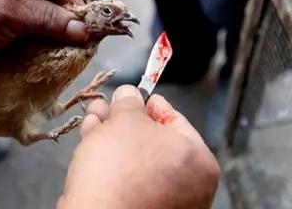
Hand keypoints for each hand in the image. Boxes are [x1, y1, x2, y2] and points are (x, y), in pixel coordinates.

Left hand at [0, 0, 87, 64]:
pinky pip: (31, 29)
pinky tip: (44, 55)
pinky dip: (39, 42)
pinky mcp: (5, 21)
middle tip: (73, 44)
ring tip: (60, 52)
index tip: (82, 28)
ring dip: (52, 36)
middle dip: (65, 22)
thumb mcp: (8, 12)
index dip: (74, 2)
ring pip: (45, 17)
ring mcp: (11, 1)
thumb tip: (84, 31)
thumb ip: (47, 18)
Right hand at [58, 85, 219, 208]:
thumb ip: (129, 103)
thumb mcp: (125, 120)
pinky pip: (126, 180)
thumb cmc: (121, 172)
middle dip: (124, 121)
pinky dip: (110, 162)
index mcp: (200, 162)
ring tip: (93, 121)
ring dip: (111, 137)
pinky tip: (92, 143)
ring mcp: (165, 204)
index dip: (149, 103)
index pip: (176, 120)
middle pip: (152, 141)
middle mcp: (189, 187)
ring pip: (136, 160)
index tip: (132, 94)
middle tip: (107, 107)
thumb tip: (128, 95)